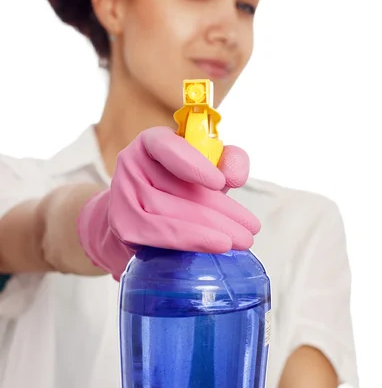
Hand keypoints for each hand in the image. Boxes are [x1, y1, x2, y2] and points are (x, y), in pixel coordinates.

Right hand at [78, 127, 259, 279]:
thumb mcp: (206, 168)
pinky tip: (216, 245)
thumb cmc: (180, 187)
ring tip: (243, 240)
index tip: (220, 183)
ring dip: (212, 229)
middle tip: (252, 227)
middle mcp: (132, 164)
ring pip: (171, 214)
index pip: (167, 146)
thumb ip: (226, 161)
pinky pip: (160, 236)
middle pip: (178, 188)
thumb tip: (234, 176)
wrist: (143, 215)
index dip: (193, 163)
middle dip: (220, 209)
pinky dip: (191, 241)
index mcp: (152, 142)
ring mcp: (123, 196)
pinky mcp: (124, 225)